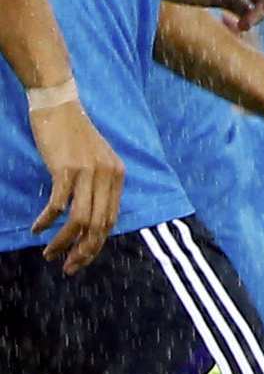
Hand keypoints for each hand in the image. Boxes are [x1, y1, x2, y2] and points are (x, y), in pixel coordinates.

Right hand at [30, 96, 119, 273]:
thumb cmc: (72, 135)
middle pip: (99, 225)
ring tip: (49, 254)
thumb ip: (97, 186)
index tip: (81, 259)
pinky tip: (36, 229)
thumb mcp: (94, 161)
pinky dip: (47, 221)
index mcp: (118, 176)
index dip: (96, 245)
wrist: (59, 105)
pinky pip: (58, 204)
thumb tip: (91, 219)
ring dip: (64, 242)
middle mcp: (108, 175)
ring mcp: (89, 172)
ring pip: (80, 220)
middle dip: (83, 251)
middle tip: (67, 267)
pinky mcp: (67, 168)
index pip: (111, 221)